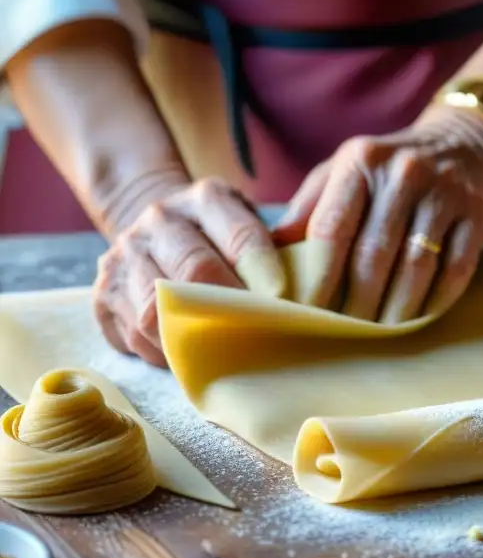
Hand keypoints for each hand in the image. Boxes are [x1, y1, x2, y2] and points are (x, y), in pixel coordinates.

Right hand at [94, 178, 283, 366]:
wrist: (155, 224)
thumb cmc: (220, 234)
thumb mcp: (248, 223)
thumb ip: (274, 248)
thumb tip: (306, 296)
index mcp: (205, 199)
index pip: (242, 236)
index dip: (265, 273)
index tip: (285, 302)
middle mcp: (160, 221)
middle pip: (195, 271)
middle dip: (231, 310)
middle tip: (259, 339)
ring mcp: (124, 256)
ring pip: (156, 310)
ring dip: (193, 338)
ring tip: (224, 356)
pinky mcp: (102, 293)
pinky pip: (134, 335)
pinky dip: (164, 354)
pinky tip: (188, 358)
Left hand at [272, 106, 482, 322]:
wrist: (463, 142)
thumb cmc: (389, 168)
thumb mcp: (344, 170)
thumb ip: (309, 208)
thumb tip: (271, 254)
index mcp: (360, 162)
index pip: (333, 228)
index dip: (319, 278)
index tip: (308, 314)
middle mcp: (403, 173)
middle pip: (374, 254)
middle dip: (358, 302)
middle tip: (346, 334)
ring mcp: (445, 193)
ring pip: (416, 266)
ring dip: (397, 308)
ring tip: (382, 333)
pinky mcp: (478, 215)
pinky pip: (456, 269)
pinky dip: (437, 300)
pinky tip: (422, 317)